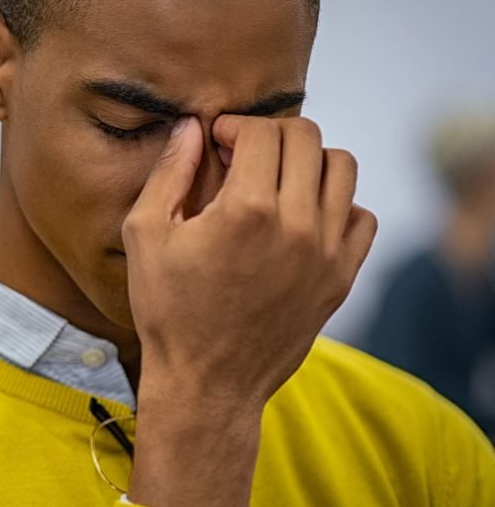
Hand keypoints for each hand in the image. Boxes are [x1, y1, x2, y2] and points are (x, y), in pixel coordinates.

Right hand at [121, 115, 376, 506]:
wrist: (207, 381)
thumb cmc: (168, 310)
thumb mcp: (145, 235)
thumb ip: (169, 173)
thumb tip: (190, 128)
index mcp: (246, 210)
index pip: (262, 131)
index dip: (234, 125)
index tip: (216, 141)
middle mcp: (296, 224)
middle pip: (306, 138)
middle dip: (271, 135)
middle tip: (243, 155)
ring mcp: (326, 252)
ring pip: (341, 168)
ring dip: (307, 162)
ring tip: (276, 181)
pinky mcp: (340, 277)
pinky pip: (361, 216)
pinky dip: (336, 205)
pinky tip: (301, 218)